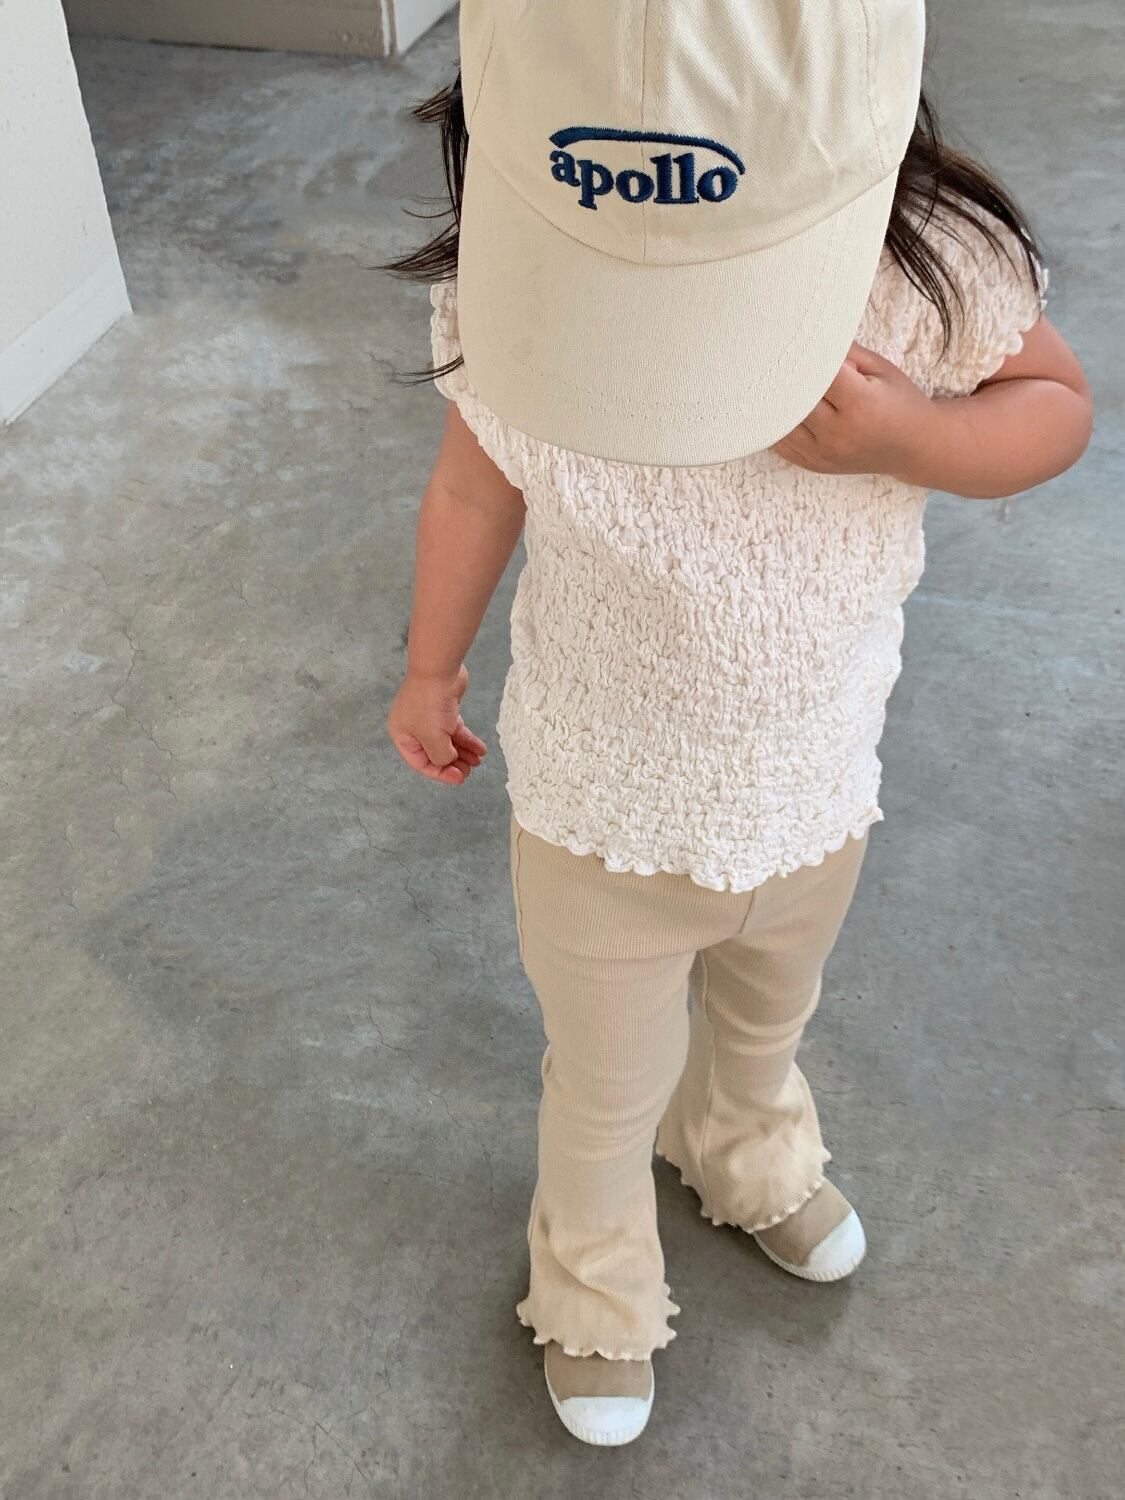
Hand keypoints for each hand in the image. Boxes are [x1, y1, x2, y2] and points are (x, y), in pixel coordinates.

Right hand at [387, 664, 486, 785]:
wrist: (439, 669)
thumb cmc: (429, 704)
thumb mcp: (434, 738)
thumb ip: (440, 756)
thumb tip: (448, 761)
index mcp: (403, 736)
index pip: (421, 763)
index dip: (440, 774)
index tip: (459, 778)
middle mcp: (413, 728)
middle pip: (435, 753)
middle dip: (453, 763)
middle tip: (470, 771)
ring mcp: (429, 718)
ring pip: (448, 742)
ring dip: (463, 752)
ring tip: (478, 761)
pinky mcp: (444, 709)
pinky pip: (456, 730)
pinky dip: (468, 739)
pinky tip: (481, 748)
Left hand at [772, 344, 936, 479]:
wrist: (913, 448)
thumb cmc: (899, 403)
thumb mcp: (881, 369)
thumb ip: (846, 353)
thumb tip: (811, 337)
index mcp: (859, 403)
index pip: (815, 372)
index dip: (801, 354)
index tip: (790, 338)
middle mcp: (837, 432)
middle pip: (792, 397)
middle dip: (783, 375)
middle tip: (768, 354)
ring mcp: (822, 453)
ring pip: (778, 422)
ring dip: (773, 400)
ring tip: (768, 378)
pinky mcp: (812, 464)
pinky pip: (779, 443)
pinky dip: (773, 423)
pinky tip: (773, 406)